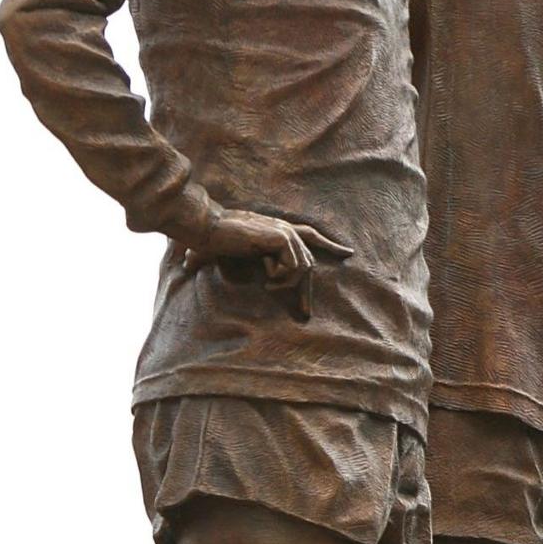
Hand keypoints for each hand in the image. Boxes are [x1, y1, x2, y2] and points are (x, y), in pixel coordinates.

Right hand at [172, 208, 352, 317]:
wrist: (205, 228)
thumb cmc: (212, 241)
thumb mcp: (228, 257)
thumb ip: (232, 265)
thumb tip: (194, 271)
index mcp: (278, 232)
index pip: (311, 237)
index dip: (330, 245)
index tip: (348, 253)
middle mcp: (286, 231)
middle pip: (308, 266)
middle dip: (306, 293)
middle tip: (305, 315)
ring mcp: (286, 233)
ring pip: (302, 269)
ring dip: (286, 285)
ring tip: (266, 286)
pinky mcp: (282, 238)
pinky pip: (293, 268)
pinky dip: (280, 278)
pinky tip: (265, 277)